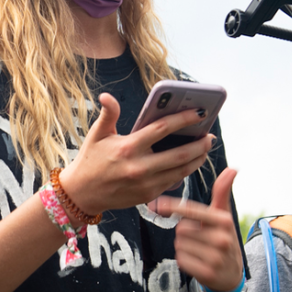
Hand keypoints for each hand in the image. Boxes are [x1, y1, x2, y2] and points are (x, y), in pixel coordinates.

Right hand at [55, 93, 216, 215]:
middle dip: (199, 143)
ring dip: (197, 159)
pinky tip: (191, 162)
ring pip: (181, 170)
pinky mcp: (147, 195)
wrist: (81, 194)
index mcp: (127, 148)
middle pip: (179, 154)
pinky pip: (173, 182)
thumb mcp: (96, 135)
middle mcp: (139, 167)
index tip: (199, 112)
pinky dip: (185, 171)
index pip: (162, 129)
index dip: (183, 119)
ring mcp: (145, 184)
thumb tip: (107, 96)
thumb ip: (108, 114)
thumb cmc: (90, 160)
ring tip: (205, 148)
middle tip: (209, 135)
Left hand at [155, 167, 241, 291]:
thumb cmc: (223, 238)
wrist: (232, 274)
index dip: (174, 206)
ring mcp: (216, 257)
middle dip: (186, 231)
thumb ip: (222, 193)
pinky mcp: (207, 273)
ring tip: (200, 249)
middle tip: (200, 238)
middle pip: (182, 228)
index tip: (157, 204)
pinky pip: (181, 259)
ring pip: (180, 243)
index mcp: (225, 221)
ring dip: (184, 245)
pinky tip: (198, 260)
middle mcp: (222, 239)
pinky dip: (184, 259)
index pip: (192, 210)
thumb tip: (232, 168)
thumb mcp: (224, 216)